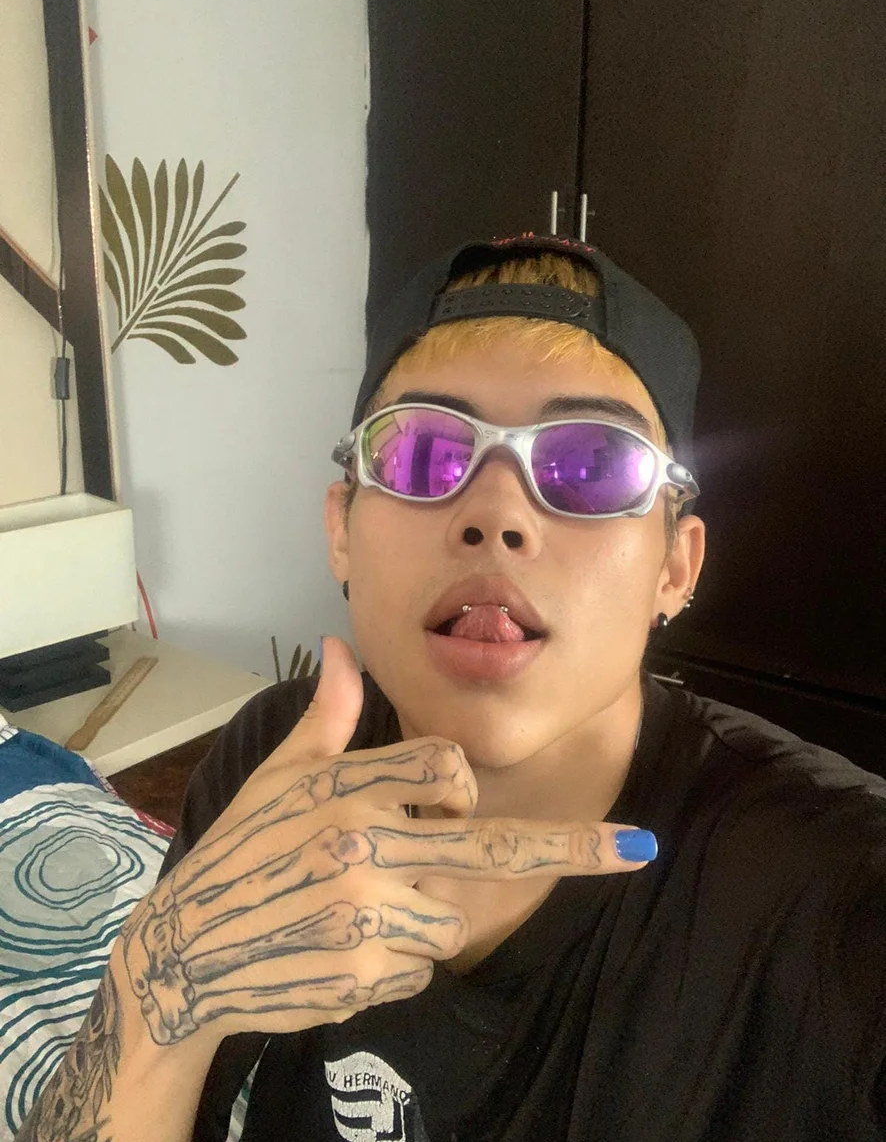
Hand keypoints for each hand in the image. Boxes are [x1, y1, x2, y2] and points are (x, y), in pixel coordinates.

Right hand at [122, 638, 654, 1046]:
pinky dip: (393, 963)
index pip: (449, 769)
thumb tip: (344, 646)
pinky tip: (339, 949)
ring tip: (352, 911)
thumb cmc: (237, 851)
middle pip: (491, 842)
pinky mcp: (364, 975)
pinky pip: (418, 967)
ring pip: (450, 916)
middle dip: (574, 847)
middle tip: (641, 849)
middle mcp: (364, 845)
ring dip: (421, 917)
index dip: (458, 786)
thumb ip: (328, 716)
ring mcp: (367, 914)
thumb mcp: (276, 776)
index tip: (460, 801)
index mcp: (346, 787)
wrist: (185, 953)